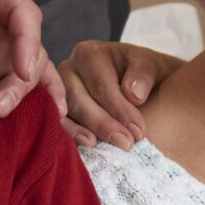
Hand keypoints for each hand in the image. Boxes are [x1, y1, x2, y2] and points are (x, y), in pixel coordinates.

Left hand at [0, 0, 66, 117]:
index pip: (23, 12)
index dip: (28, 43)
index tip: (23, 71)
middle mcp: (1, 8)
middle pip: (23, 45)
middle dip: (9, 75)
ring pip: (20, 65)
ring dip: (9, 89)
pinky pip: (16, 74)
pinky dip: (31, 93)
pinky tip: (49, 113)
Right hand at [61, 39, 181, 148]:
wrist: (136, 82)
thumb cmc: (142, 73)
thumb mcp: (150, 65)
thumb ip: (144, 73)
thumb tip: (133, 94)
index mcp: (89, 54)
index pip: (100, 84)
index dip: (119, 109)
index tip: (138, 131)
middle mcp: (68, 70)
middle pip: (79, 99)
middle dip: (102, 123)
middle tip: (125, 144)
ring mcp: (58, 93)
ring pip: (64, 114)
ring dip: (80, 133)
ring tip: (96, 148)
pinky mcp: (55, 113)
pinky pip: (59, 126)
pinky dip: (70, 138)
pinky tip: (83, 150)